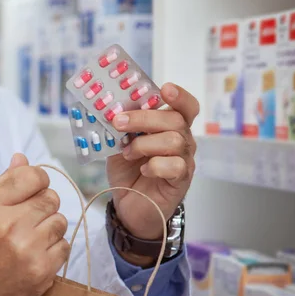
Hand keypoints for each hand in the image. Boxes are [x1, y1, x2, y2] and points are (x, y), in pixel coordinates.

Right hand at [0, 154, 69, 295]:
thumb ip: (2, 183)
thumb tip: (22, 158)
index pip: (31, 175)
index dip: (36, 179)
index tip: (33, 188)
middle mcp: (8, 225)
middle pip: (50, 197)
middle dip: (42, 204)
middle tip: (28, 216)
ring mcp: (28, 250)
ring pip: (60, 221)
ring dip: (49, 226)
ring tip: (30, 235)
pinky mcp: (42, 271)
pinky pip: (65, 246)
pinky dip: (53, 248)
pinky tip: (36, 252)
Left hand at [107, 83, 198, 246]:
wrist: (130, 206)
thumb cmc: (128, 172)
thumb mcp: (118, 145)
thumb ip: (119, 129)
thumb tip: (109, 111)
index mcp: (169, 127)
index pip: (185, 106)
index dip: (179, 95)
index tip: (164, 88)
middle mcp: (182, 140)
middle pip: (175, 119)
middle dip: (143, 118)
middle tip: (118, 122)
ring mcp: (184, 160)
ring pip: (175, 140)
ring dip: (144, 144)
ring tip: (128, 153)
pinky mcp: (182, 180)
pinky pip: (175, 165)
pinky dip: (154, 165)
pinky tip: (143, 170)